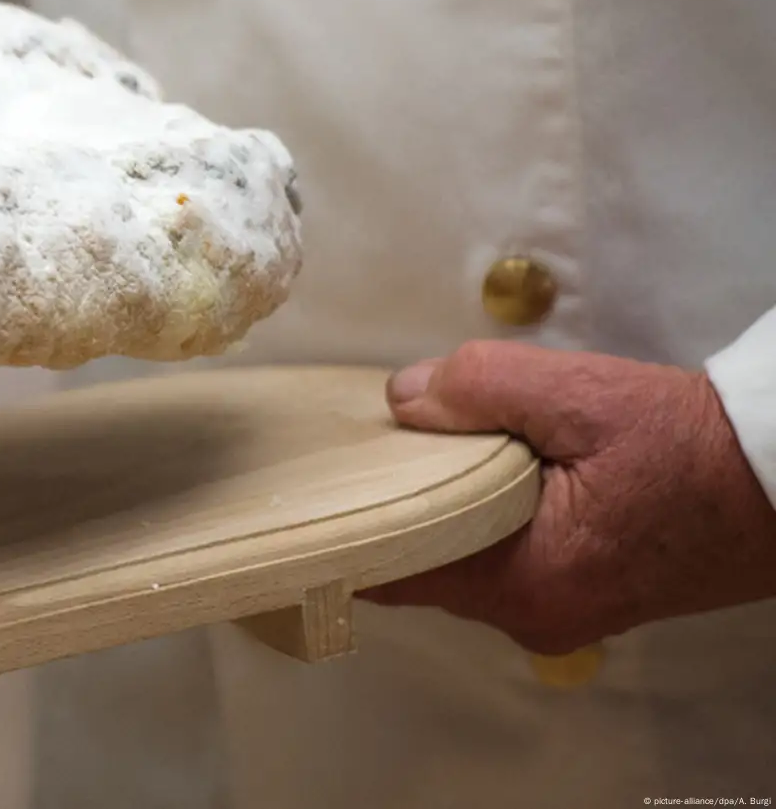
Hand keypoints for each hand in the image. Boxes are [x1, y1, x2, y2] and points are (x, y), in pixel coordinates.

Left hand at [363, 340, 775, 653]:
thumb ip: (478, 388)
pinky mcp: (585, 588)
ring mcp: (563, 607)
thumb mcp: (578, 394)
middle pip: (423, 562)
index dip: (346, 529)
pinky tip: (482, 463)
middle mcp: (535, 613)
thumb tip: (401, 399)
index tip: (308, 493)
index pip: (392, 573)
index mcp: (524, 583)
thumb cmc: (693, 444)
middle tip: (365, 444)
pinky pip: (503, 552)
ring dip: (445, 503)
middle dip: (396, 504)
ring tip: (427, 443)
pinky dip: (484, 511)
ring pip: (463, 554)